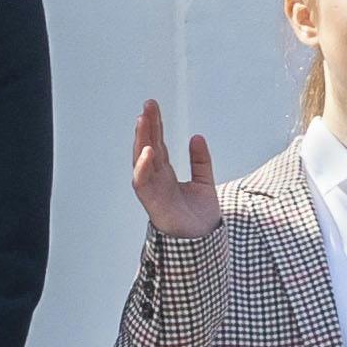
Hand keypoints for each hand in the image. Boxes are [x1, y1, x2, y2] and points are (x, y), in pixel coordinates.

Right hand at [131, 99, 222, 238]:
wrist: (203, 242)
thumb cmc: (199, 217)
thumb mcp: (204, 182)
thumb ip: (200, 161)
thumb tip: (196, 137)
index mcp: (166, 174)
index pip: (158, 144)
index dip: (155, 126)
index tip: (153, 107)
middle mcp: (156, 178)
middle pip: (148, 146)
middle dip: (147, 126)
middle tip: (148, 105)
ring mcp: (152, 188)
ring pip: (142, 159)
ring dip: (141, 140)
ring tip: (143, 120)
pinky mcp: (152, 200)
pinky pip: (143, 182)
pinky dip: (144, 166)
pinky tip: (148, 151)